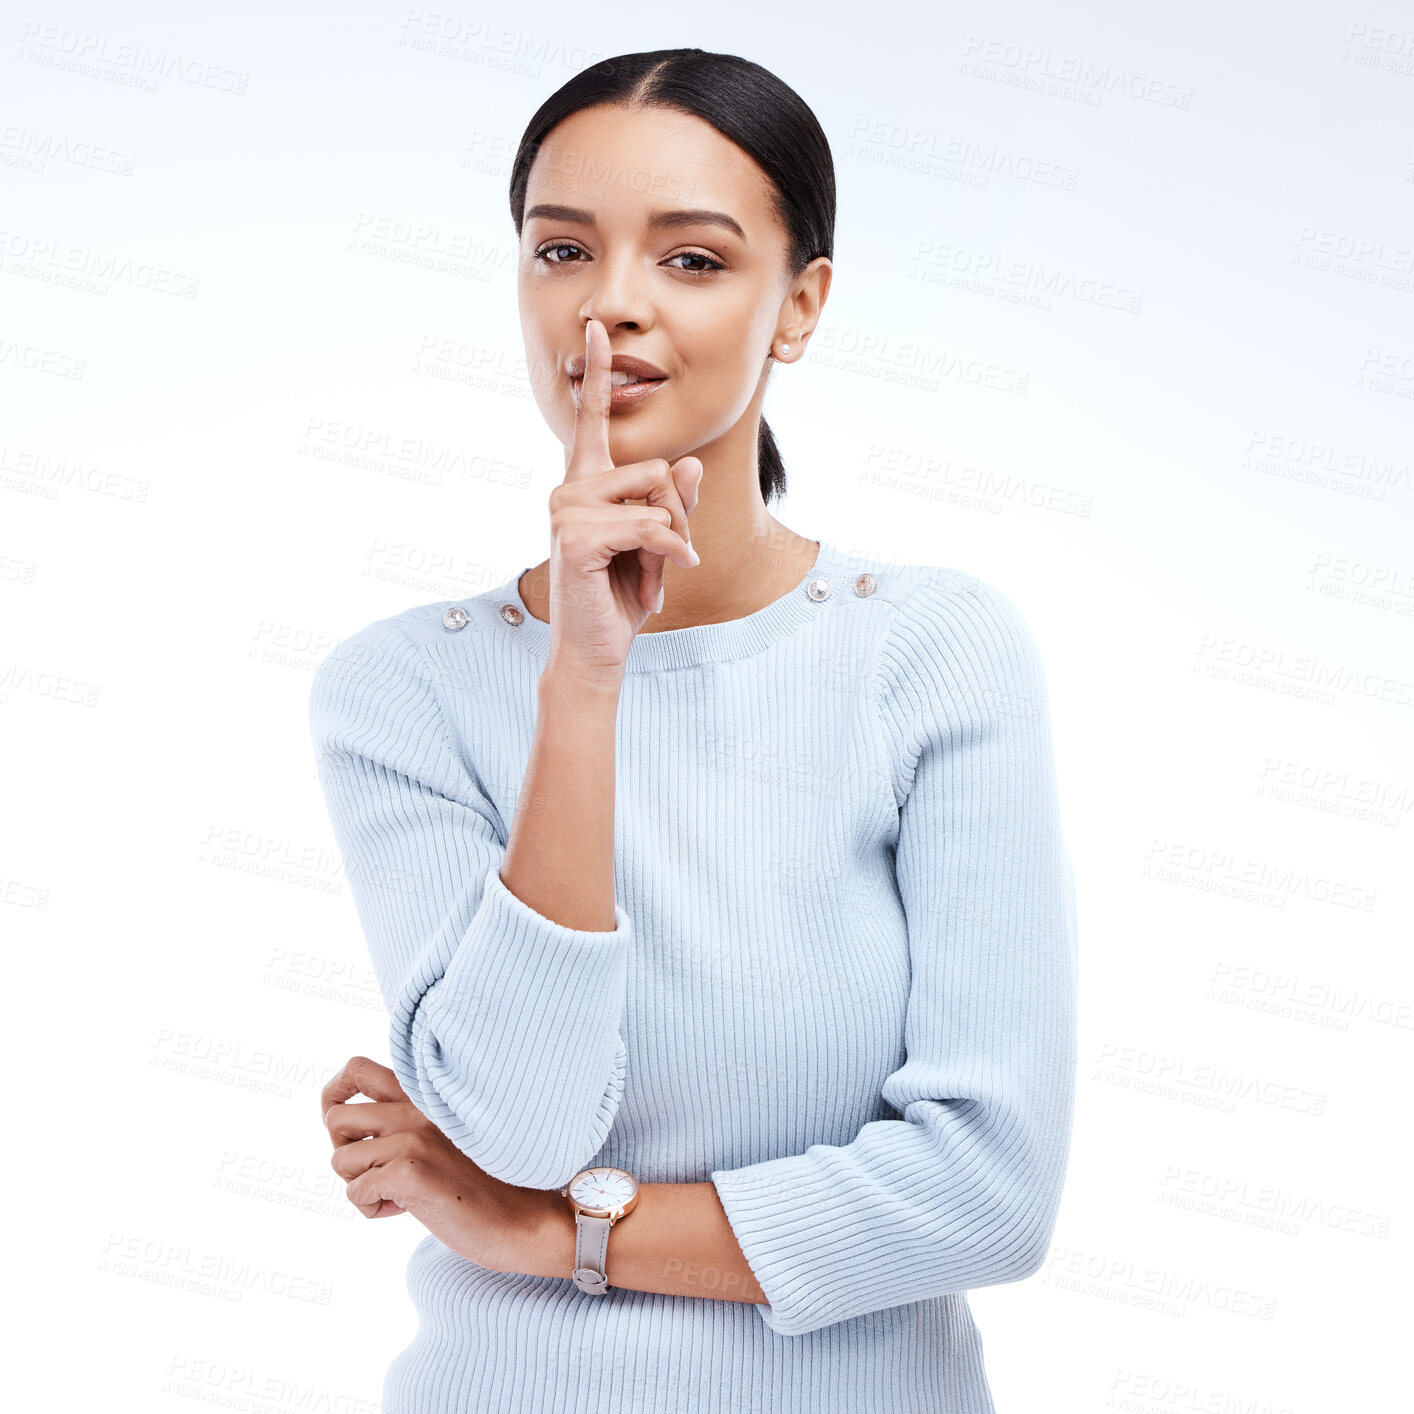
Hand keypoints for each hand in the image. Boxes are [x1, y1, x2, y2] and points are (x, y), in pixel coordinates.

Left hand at [320, 1055, 551, 1272]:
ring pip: (340, 1158)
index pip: (356, 1069)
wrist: (522, 1219)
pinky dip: (371, 1208)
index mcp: (424, 1096)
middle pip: (336, 1116)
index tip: (345, 1129)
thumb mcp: (443, 1136)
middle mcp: (416, 1108)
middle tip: (374, 1169)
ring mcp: (413, 1138)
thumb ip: (405, 1121)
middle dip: (343, 1149)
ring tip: (395, 1193)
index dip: (333, 1095)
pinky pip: (355, 1192)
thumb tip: (345, 1127)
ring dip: (358, 1184)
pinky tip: (405, 1210)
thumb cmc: (483, 1184)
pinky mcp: (410, 1172)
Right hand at [545, 316, 702, 686]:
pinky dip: (668, 554)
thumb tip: (689, 467)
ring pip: (655, 495)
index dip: (597, 373)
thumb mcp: (658, 545)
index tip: (597, 329)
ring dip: (670, 542)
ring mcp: (568, 509)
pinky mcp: (578, 535)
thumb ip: (672, 503)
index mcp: (586, 483)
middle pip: (655, 468)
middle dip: (676, 518)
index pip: (591, 420)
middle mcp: (571, 488)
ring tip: (653, 577)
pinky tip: (660, 581)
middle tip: (667, 562)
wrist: (596, 650)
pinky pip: (649, 526)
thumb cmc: (620, 597)